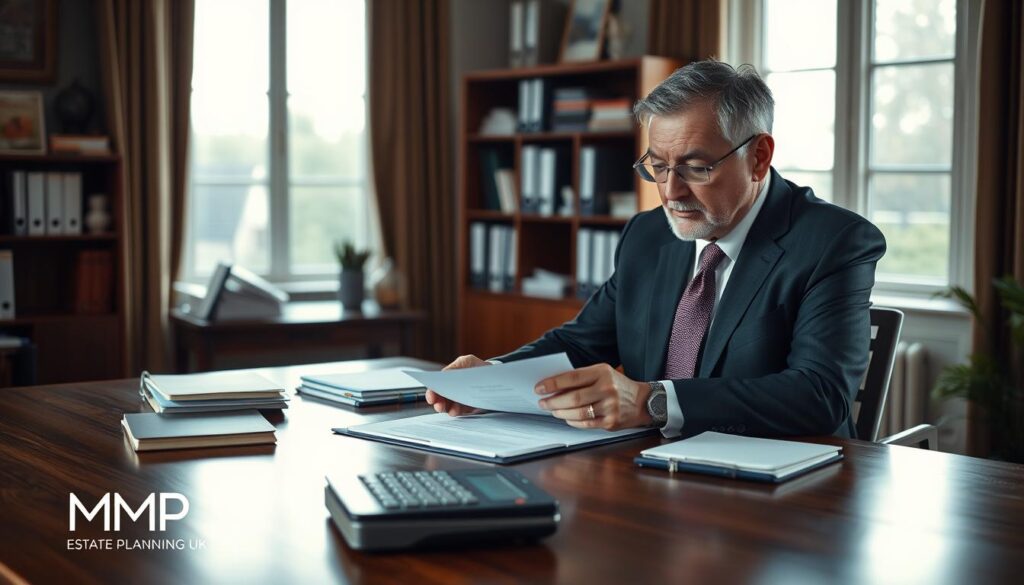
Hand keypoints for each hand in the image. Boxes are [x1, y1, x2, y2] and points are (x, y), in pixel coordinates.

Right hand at [424, 354, 490, 415]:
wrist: (494, 376)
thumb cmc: (478, 367)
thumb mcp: (466, 361)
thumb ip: (455, 369)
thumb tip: (444, 375)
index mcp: (449, 378)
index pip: (436, 387)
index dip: (432, 393)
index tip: (431, 398)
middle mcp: (452, 390)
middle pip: (441, 400)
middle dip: (439, 404)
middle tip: (439, 406)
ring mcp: (460, 400)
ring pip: (451, 408)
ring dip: (450, 410)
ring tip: (453, 411)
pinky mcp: (469, 407)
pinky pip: (463, 412)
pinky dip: (461, 412)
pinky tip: (460, 411)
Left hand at [536, 364, 651, 429]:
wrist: (642, 401)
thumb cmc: (616, 385)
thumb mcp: (602, 373)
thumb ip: (581, 378)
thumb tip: (554, 386)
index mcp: (602, 372)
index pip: (572, 377)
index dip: (553, 383)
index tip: (539, 388)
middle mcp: (607, 389)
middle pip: (573, 398)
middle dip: (553, 401)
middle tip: (542, 402)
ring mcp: (610, 406)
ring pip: (578, 413)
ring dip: (561, 412)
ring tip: (553, 410)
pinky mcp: (611, 422)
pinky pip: (586, 423)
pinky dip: (572, 421)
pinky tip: (566, 418)